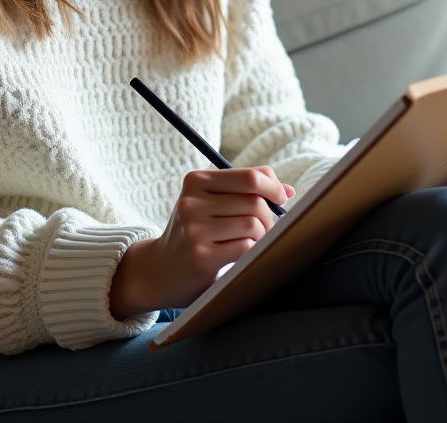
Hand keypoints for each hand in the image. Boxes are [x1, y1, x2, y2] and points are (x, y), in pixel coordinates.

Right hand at [108, 166, 293, 319]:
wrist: (159, 269)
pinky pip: (245, 247)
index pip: (249, 176)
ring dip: (263, 236)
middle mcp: (192, 201)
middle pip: (255, 201)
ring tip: (254, 242)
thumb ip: (244, 190)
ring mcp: (194, 229)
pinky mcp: (201, 256)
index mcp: (196, 180)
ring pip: (253, 224)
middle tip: (266, 228)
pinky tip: (243, 255)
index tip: (281, 198)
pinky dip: (252, 251)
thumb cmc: (193, 231)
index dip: (273, 186)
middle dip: (270, 216)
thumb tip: (287, 190)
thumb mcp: (208, 202)